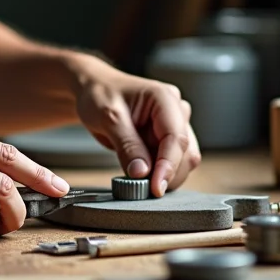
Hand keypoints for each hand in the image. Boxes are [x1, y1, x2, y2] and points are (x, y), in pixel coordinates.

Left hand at [72, 56, 200, 195]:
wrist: (94, 90)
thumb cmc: (100, 95)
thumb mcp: (108, 117)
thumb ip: (127, 145)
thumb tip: (142, 173)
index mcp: (164, 98)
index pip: (176, 138)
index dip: (168, 166)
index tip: (156, 188)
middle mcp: (176, 111)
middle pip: (186, 152)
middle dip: (166, 173)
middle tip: (139, 187)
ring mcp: (174, 125)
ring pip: (183, 161)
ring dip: (163, 175)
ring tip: (135, 176)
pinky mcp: (167, 139)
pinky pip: (171, 163)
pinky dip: (157, 173)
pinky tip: (139, 172)